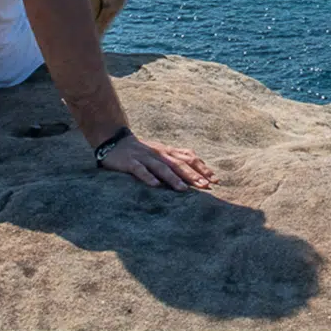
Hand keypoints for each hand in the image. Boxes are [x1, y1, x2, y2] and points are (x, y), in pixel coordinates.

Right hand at [101, 135, 217, 190]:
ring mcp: (145, 157)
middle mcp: (160, 153)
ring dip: (173, 178)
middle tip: (205, 186)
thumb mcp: (162, 152)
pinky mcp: (131, 162)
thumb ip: (177, 157)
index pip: (189, 158)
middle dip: (192, 175)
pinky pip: (140, 170)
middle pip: (179, 164)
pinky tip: (155, 185)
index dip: (202, 168)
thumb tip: (198, 164)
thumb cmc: (142, 150)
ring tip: (183, 189)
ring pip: (162, 168)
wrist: (115, 141)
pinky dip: (148, 177)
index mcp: (168, 152)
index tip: (215, 179)